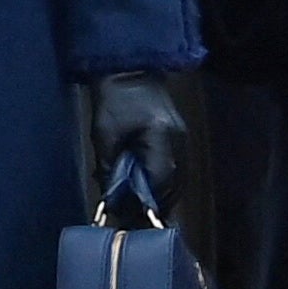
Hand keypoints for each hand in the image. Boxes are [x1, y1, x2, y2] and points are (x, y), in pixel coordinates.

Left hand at [90, 70, 186, 217]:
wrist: (129, 69)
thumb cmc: (114, 98)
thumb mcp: (104, 134)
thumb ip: (109, 168)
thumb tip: (111, 197)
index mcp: (161, 136)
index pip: (160, 180)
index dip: (148, 202)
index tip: (134, 217)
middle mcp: (178, 140)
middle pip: (174, 185)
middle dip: (156, 204)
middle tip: (136, 219)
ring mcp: (182, 139)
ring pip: (178, 180)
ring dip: (160, 195)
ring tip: (140, 208)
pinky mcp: (178, 138)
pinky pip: (176, 169)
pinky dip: (163, 183)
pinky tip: (148, 189)